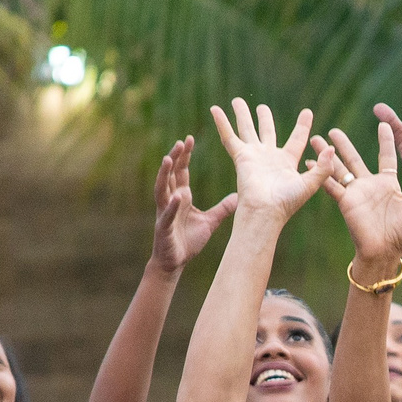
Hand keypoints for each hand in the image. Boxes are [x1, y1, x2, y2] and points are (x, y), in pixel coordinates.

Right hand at [149, 135, 235, 273]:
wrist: (175, 263)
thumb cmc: (189, 241)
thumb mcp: (211, 222)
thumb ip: (223, 208)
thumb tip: (239, 197)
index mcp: (181, 196)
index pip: (181, 171)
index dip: (185, 155)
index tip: (189, 138)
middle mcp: (170, 200)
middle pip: (170, 174)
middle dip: (174, 157)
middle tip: (180, 141)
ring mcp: (165, 213)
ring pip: (161, 189)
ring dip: (164, 174)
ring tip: (168, 159)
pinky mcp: (163, 227)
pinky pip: (168, 215)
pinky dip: (172, 206)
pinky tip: (176, 197)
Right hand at [209, 98, 324, 222]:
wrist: (265, 211)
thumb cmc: (287, 202)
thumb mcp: (311, 184)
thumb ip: (323, 167)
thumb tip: (331, 148)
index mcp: (287, 161)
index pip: (297, 139)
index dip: (302, 126)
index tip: (307, 112)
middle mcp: (269, 156)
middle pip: (266, 131)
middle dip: (263, 118)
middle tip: (261, 107)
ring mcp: (253, 156)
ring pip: (246, 129)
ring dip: (242, 114)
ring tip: (237, 101)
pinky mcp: (240, 157)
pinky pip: (229, 136)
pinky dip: (222, 123)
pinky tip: (215, 109)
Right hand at [314, 121, 401, 274]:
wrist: (384, 252)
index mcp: (387, 183)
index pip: (386, 156)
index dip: (385, 140)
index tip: (384, 123)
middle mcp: (369, 185)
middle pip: (354, 158)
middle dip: (343, 144)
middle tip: (332, 129)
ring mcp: (355, 193)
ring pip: (338, 168)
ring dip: (327, 154)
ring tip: (315, 138)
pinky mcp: (346, 201)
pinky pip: (330, 185)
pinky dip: (319, 174)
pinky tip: (308, 163)